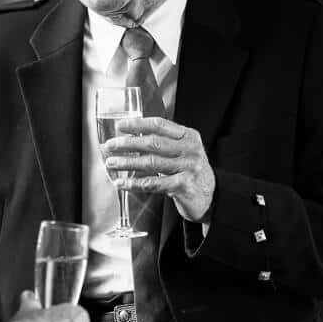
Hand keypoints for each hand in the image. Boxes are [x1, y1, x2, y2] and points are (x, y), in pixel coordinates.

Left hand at [101, 116, 215, 223]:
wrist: (212, 197)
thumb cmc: (191, 171)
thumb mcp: (184, 151)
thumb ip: (165, 142)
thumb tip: (130, 136)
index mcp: (188, 136)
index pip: (160, 124)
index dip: (138, 124)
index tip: (120, 126)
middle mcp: (190, 149)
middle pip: (153, 143)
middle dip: (128, 143)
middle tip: (110, 145)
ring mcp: (188, 168)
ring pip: (151, 163)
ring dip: (127, 163)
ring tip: (111, 163)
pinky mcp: (184, 186)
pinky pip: (154, 183)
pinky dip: (135, 183)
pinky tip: (122, 183)